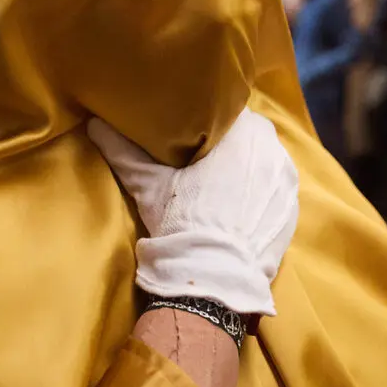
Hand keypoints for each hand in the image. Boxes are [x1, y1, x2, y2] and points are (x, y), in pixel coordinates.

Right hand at [87, 108, 298, 315]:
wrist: (213, 276)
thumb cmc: (181, 219)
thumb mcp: (146, 181)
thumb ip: (121, 147)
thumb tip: (94, 123)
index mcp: (243, 129)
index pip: (225, 111)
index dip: (207, 119)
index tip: (190, 132)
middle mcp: (273, 148)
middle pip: (247, 136)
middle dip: (227, 144)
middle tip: (201, 161)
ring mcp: (287, 181)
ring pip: (262, 163)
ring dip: (246, 169)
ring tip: (220, 186)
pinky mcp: (292, 211)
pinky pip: (274, 193)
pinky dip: (259, 197)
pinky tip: (238, 210)